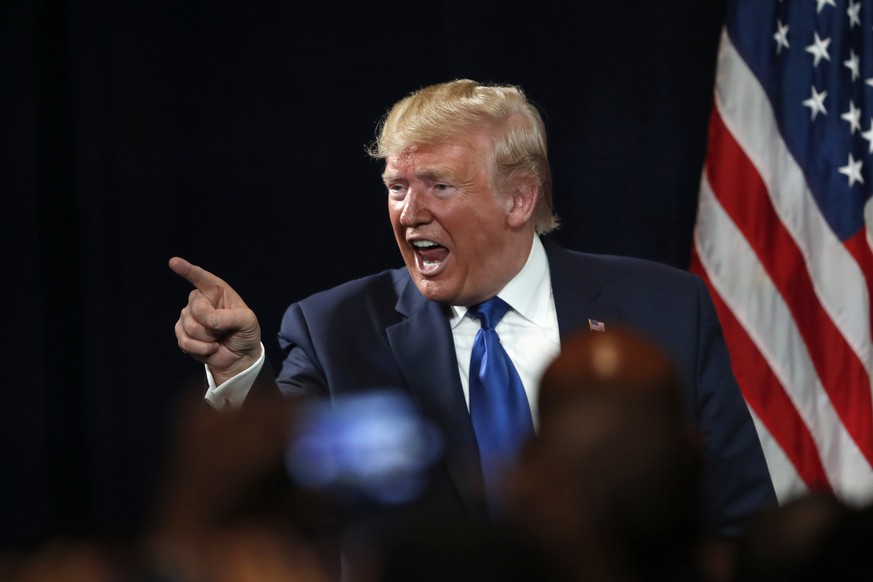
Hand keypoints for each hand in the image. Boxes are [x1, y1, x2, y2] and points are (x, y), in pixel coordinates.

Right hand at [169, 257, 260, 383]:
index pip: (201, 278)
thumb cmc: (245, 332)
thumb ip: (231, 318)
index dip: (187, 270)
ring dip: (208, 339)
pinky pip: (185, 341)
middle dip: (212, 324)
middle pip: (197, 308)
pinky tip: (209, 348)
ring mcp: (188, 316)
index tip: (174, 262)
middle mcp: (200, 300)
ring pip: (190, 327)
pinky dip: (201, 349)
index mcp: (217, 291)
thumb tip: (210, 321)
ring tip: (218, 339)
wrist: (239, 356)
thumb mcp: (248, 322)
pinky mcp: (181, 333)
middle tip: (225, 330)